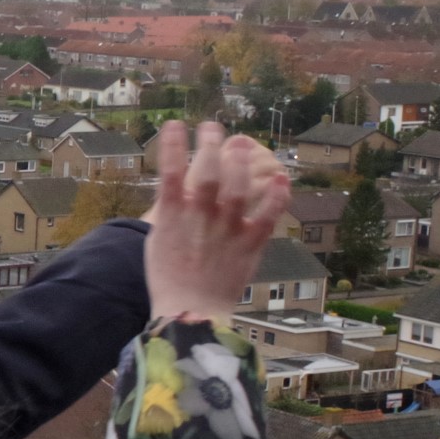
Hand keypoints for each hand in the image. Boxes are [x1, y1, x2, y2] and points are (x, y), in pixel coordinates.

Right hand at [144, 121, 289, 322]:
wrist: (191, 313)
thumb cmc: (169, 280)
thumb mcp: (159, 243)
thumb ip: (170, 213)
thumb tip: (177, 190)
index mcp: (172, 218)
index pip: (171, 171)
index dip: (173, 144)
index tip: (176, 125)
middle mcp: (200, 219)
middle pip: (208, 171)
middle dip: (211, 144)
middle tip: (213, 128)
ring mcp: (227, 231)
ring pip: (237, 187)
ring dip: (240, 162)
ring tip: (241, 145)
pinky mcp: (250, 245)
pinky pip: (267, 216)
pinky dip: (276, 197)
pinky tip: (280, 178)